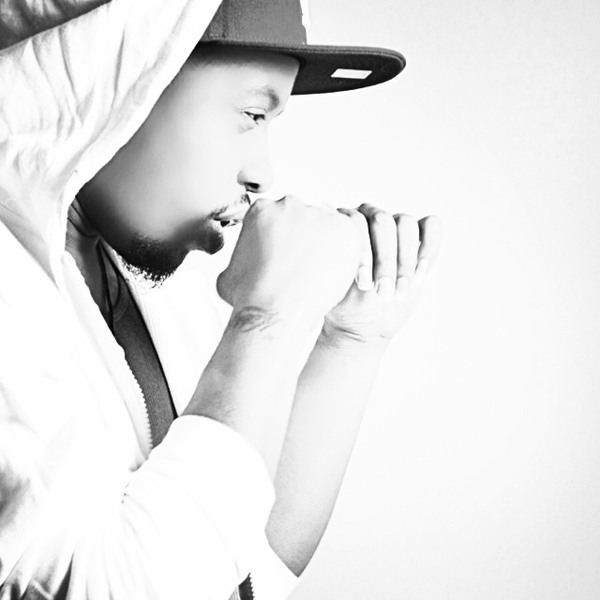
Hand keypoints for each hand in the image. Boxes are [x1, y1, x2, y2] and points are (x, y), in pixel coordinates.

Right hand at [217, 196, 361, 328]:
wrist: (273, 312)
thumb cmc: (250, 298)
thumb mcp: (228, 274)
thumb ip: (237, 262)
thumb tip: (235, 268)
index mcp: (262, 209)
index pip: (280, 218)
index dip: (285, 239)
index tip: (288, 256)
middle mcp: (290, 204)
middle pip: (304, 219)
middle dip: (306, 240)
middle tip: (306, 266)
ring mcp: (318, 214)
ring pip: (327, 228)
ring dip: (326, 247)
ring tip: (322, 274)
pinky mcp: (343, 229)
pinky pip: (349, 237)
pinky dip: (345, 254)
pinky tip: (336, 274)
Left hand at [322, 204, 440, 344]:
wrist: (365, 322)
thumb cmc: (345, 304)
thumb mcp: (336, 289)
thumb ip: (337, 265)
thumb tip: (329, 240)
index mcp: (345, 224)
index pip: (355, 222)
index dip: (363, 252)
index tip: (363, 284)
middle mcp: (369, 217)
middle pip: (383, 221)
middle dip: (386, 259)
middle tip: (384, 292)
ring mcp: (395, 226)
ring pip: (407, 223)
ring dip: (406, 259)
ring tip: (401, 291)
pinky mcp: (419, 237)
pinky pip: (431, 226)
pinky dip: (428, 249)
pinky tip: (420, 276)